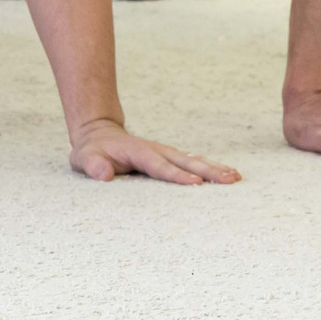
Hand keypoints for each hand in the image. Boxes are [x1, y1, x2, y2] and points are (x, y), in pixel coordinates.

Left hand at [68, 119, 241, 184]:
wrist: (98, 134)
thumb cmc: (91, 151)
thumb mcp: (84, 158)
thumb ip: (93, 165)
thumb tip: (103, 174)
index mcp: (139, 153)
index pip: (159, 167)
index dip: (177, 175)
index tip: (196, 184)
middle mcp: (156, 151)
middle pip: (185, 162)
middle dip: (208, 171)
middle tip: (231, 179)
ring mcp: (164, 153)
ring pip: (192, 161)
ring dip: (214, 169)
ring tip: (236, 178)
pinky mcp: (168, 158)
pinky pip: (191, 164)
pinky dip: (208, 169)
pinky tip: (225, 175)